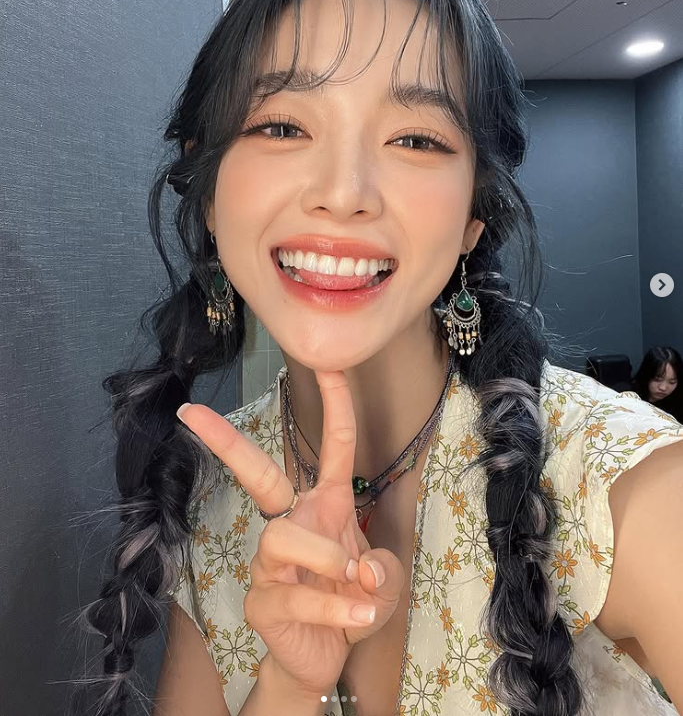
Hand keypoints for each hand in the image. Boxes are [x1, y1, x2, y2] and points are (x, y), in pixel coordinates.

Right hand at [176, 370, 405, 696]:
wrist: (329, 656)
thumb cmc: (352, 601)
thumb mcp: (384, 581)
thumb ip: (383, 570)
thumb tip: (360, 569)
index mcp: (324, 507)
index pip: (331, 450)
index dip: (335, 407)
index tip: (329, 366)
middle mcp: (292, 524)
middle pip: (257, 475)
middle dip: (228, 442)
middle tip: (192, 412)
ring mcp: (270, 563)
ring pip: (281, 535)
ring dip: (326, 556)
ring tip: (354, 581)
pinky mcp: (263, 602)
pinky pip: (295, 593)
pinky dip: (336, 607)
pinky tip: (359, 616)